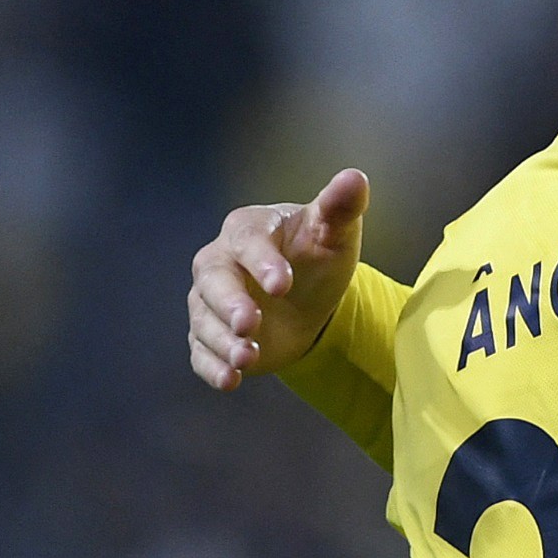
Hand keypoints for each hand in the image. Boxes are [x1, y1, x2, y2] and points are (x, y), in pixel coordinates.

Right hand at [188, 169, 369, 389]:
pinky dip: (212, 367)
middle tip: (248, 324)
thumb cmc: (318, 256)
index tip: (282, 284)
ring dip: (222, 341)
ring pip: (204, 320)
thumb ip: (341, 207)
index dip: (261, 262)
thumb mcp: (335, 233)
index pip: (247, 242)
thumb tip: (356, 177)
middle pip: (212, 281)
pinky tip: (230, 380)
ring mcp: (210, 302)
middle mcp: (219, 263)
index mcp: (247, 231)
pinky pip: (201, 352)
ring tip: (247, 358)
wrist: (307, 297)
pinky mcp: (210, 336)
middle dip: (228, 304)